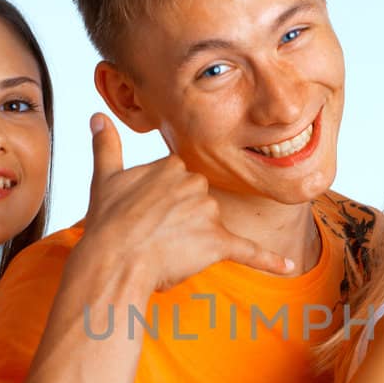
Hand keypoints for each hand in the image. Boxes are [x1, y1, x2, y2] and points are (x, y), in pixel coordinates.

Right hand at [80, 114, 292, 290]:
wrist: (114, 259)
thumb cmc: (108, 224)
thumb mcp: (105, 178)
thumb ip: (106, 146)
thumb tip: (97, 118)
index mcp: (173, 166)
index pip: (181, 181)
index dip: (164, 203)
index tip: (147, 214)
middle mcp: (196, 183)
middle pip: (199, 202)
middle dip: (182, 220)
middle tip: (153, 234)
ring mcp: (208, 213)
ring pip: (212, 226)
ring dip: (195, 241)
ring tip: (163, 250)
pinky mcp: (218, 242)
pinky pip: (250, 251)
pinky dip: (269, 260)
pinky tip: (286, 265)